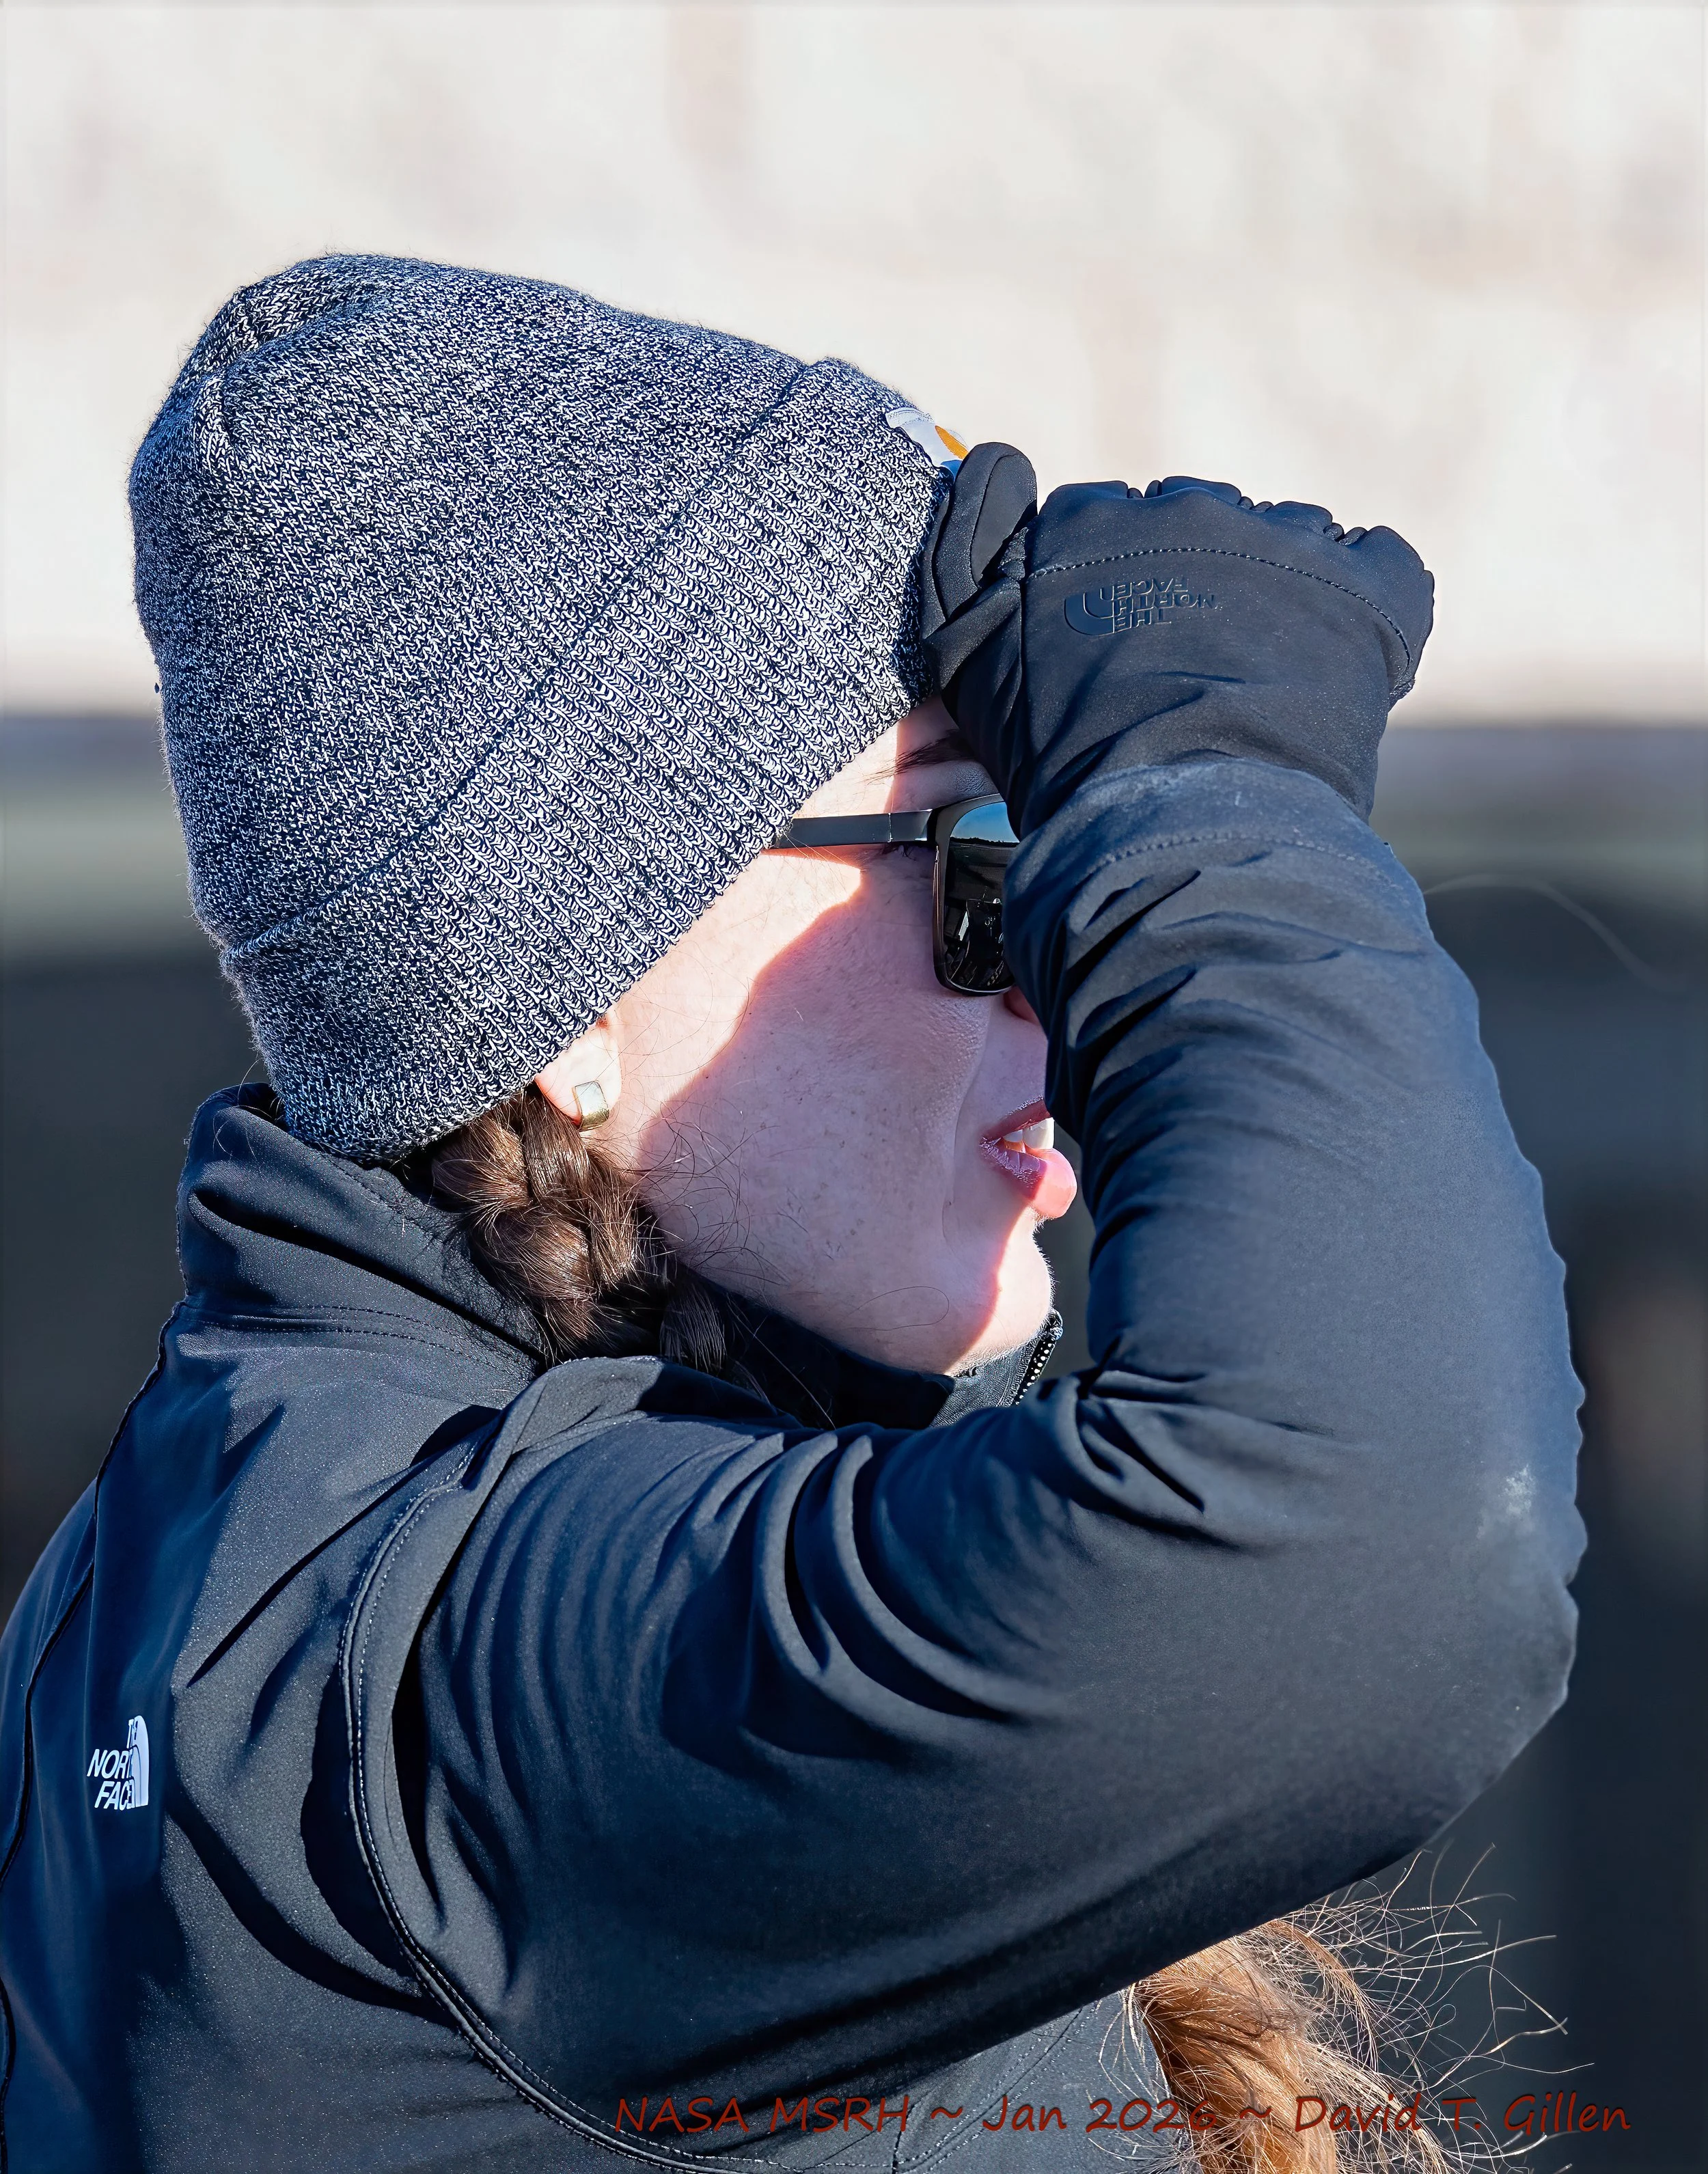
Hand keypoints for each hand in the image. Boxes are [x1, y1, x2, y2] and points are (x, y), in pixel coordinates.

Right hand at [920, 447, 1433, 826]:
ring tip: (1264, 683)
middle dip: (1201, 582)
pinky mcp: (1365, 585)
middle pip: (1199, 524)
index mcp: (1090, 520)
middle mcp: (1185, 506)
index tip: (1119, 649)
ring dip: (1281, 595)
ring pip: (1287, 540)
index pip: (1104, 523)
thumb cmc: (1069, 765)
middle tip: (1193, 673)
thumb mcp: (981, 668)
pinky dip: (1366, 606)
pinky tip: (1340, 663)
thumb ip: (977, 570)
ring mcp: (1281, 539)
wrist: (1178, 822)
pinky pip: (1380, 564)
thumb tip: (989, 479)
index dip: (1115, 586)